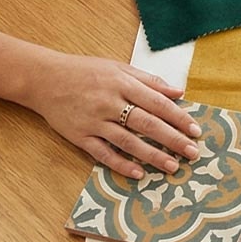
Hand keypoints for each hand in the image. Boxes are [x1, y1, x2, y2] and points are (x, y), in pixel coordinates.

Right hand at [25, 52, 201, 178]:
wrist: (45, 79)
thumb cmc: (86, 72)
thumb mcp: (118, 67)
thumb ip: (149, 80)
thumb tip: (178, 91)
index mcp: (122, 83)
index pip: (157, 102)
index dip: (178, 117)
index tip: (195, 130)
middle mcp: (110, 102)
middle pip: (147, 124)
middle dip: (173, 140)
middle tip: (192, 153)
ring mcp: (94, 121)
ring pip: (128, 142)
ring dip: (152, 156)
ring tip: (172, 167)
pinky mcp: (80, 136)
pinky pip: (103, 153)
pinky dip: (121, 164)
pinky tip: (138, 174)